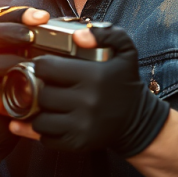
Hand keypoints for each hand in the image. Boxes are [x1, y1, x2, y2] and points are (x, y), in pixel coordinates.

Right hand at [0, 7, 48, 159]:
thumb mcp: (20, 61)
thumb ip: (31, 45)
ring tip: (37, 65)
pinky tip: (29, 92)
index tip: (42, 17)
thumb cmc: (13, 86)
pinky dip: (13, 92)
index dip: (20, 14)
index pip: (0, 18)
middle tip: (34, 35)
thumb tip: (63, 31)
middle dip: (13, 32)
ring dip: (16, 63)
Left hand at [13, 25, 170, 156]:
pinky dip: (46, 131)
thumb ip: (107, 33)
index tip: (46, 67)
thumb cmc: (124, 82)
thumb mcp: (125, 50)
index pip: (46, 67)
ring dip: (40, 112)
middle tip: (48, 86)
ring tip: (49, 105)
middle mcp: (88, 102)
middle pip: (41, 93)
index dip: (42, 65)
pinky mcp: (79, 143)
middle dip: (40, 88)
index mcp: (95, 76)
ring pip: (40, 119)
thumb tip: (79, 36)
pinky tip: (54, 120)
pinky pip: (46, 138)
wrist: (138, 120)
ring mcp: (83, 126)